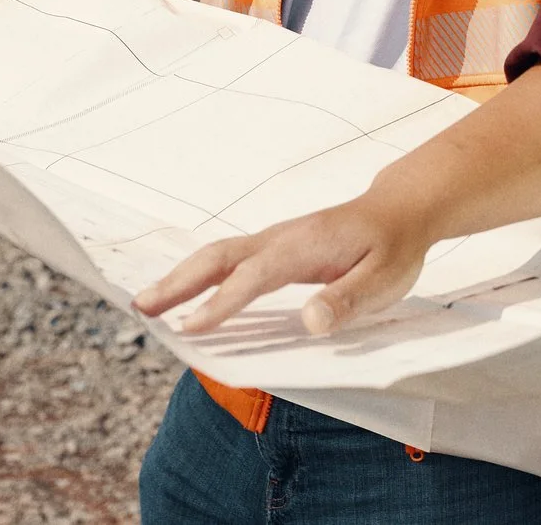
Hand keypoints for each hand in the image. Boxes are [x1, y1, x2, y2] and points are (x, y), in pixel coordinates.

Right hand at [132, 194, 430, 337]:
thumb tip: (309, 319)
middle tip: (141, 308)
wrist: (400, 211)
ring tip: (146, 304)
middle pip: (220, 257)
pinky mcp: (275, 248)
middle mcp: (281, 239)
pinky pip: (230, 260)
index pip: (254, 277)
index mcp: (304, 247)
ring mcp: (275, 240)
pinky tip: (185, 295)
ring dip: (181, 277)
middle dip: (178, 282)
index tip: (189, 328)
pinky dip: (200, 274)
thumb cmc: (393, 248)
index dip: (221, 303)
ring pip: (219, 255)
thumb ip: (347, 299)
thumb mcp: (384, 279)